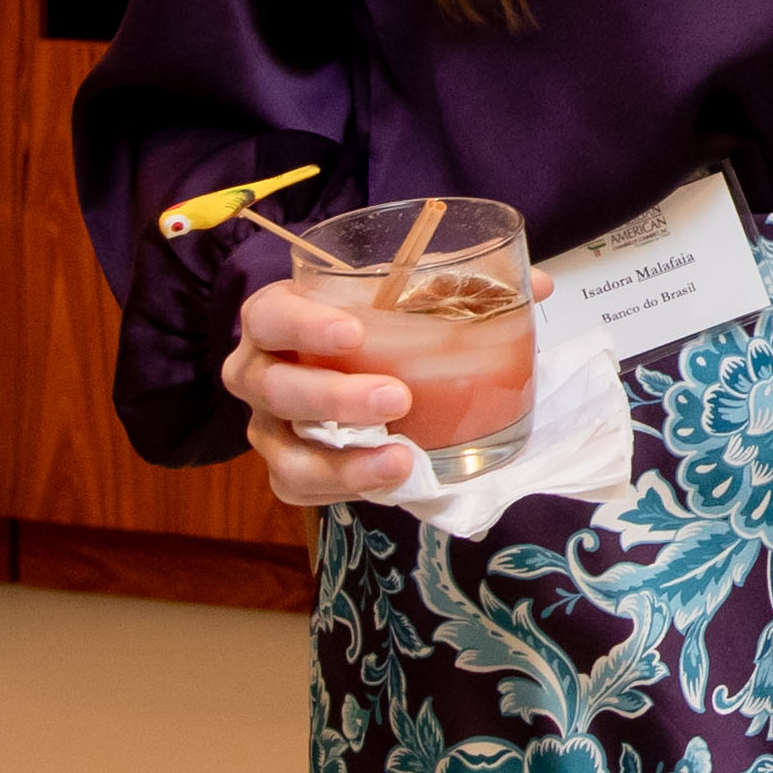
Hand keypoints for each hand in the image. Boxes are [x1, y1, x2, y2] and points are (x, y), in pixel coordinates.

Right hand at [221, 274, 421, 507]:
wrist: (341, 369)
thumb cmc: (362, 324)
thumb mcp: (381, 298)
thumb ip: (429, 290)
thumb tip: (516, 284)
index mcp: (271, 319)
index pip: (269, 317)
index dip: (305, 327)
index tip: (354, 333)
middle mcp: (255, 373)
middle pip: (277, 389)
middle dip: (336, 398)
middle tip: (397, 398)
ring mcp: (265, 427)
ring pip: (285, 453)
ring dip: (342, 461)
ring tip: (400, 459)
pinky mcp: (282, 468)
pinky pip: (299, 488)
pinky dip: (344, 488)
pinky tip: (387, 480)